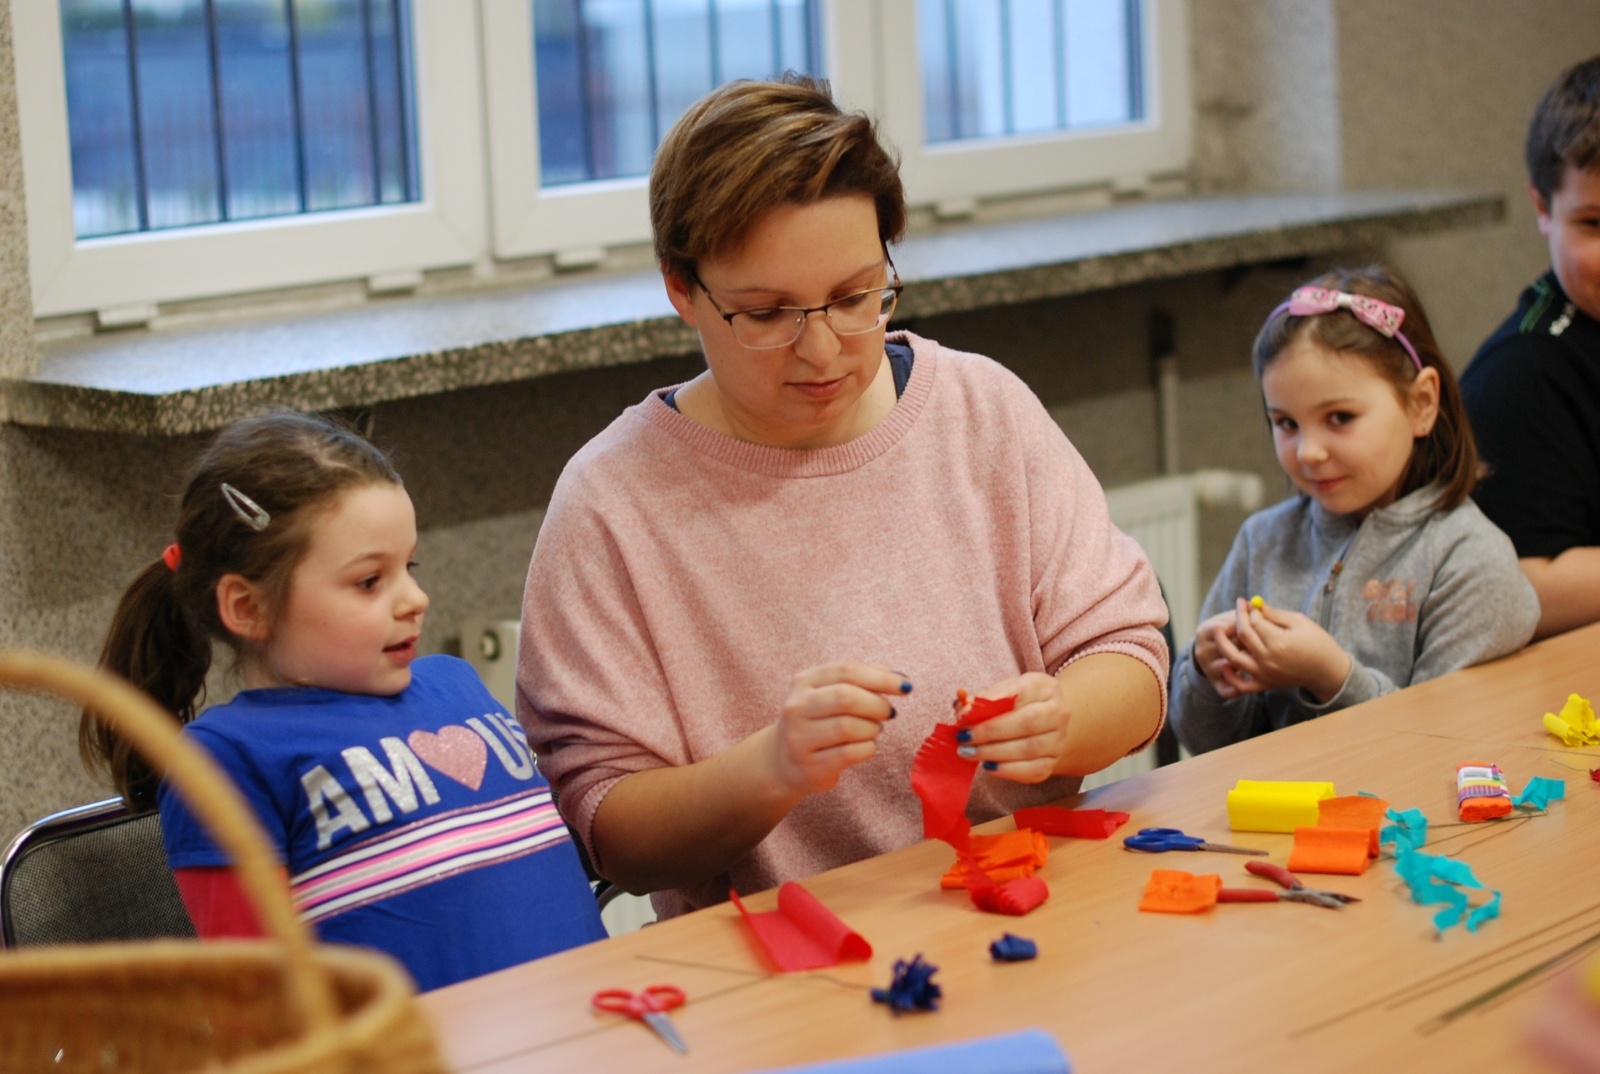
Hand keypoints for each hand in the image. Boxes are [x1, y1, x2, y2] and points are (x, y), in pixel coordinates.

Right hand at [764, 661, 907, 796]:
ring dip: (872, 728)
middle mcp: (797, 707)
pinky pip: (850, 753)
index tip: (905, 686)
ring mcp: (800, 738)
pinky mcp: (810, 766)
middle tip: (889, 713)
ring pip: (849, 727)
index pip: (847, 670)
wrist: (783, 762)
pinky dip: (868, 748)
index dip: (881, 677)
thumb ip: (862, 680)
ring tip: (873, 730)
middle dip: (877, 704)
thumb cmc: (818, 721)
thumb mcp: (830, 693)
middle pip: (847, 697)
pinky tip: (865, 746)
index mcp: (804, 682)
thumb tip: (898, 677)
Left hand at [955, 672, 1070, 784]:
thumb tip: (963, 709)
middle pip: (1025, 723)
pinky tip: (988, 766)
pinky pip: (1033, 771)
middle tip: (964, 738)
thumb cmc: (1017, 706)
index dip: (989, 705)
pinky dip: (1008, 770)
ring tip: (969, 752)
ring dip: (994, 752)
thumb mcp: (1001, 693)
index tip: (964, 716)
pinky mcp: (1053, 763)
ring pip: (1028, 749)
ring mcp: (1059, 739)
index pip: (1018, 693)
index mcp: (1044, 687)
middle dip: (989, 732)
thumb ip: (982, 700)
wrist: (1045, 724)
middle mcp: (1057, 712)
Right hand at [1192, 611, 1255, 698]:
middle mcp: (1202, 651)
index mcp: (1204, 631)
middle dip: (1246, 645)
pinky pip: (1227, 690)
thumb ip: (1243, 614)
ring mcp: (1208, 669)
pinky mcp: (1216, 684)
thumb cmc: (1232, 628)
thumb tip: (1258, 607)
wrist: (1216, 648)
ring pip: (1229, 668)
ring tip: (1261, 657)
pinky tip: (1253, 678)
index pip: (1222, 628)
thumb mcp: (1233, 617)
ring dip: (1247, 663)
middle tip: (1262, 642)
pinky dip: (1240, 688)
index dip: (1242, 627)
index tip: (1258, 624)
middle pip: (1226, 649)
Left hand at [1213, 598, 1351, 702]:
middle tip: (1236, 608)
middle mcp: (1269, 660)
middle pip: (1243, 636)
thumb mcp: (1299, 622)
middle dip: (1238, 618)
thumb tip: (1254, 604)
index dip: (1249, 610)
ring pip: (1234, 658)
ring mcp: (1265, 675)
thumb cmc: (1317, 642)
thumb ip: (1274, 614)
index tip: (1247, 602)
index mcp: (1279, 642)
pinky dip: (1230, 676)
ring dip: (1222, 643)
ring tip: (1215, 630)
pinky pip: (1241, 685)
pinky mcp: (1265, 685)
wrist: (1327, 671)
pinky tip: (1224, 663)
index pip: (1254, 622)